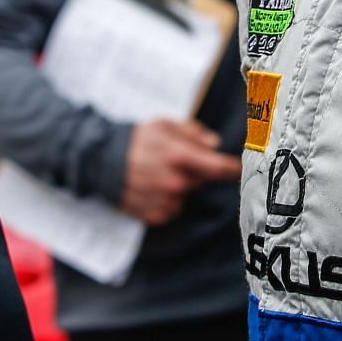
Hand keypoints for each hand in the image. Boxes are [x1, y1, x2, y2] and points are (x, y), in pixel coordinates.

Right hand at [120, 119, 242, 225]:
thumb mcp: (165, 125)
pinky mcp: (154, 215)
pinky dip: (167, 200)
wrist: (100, 161)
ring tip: (159, 173)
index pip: (219, 168)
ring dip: (180, 187)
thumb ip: (193, 132)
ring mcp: (165, 201)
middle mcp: (175, 182)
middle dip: (196, 171)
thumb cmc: (136, 139)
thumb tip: (214, 144)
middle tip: (176, 160)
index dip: (234, 169)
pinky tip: (152, 187)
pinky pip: (172, 209)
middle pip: (202, 181)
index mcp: (180, 157)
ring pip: (187, 195)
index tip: (241, 168)